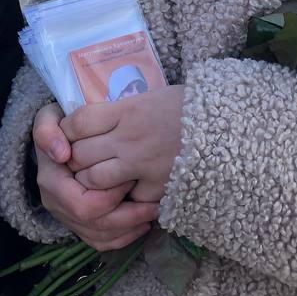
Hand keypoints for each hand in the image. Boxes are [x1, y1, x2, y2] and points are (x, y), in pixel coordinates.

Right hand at [31, 103, 158, 251]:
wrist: (56, 140)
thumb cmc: (61, 128)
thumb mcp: (48, 119)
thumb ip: (48, 130)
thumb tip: (62, 154)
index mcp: (51, 182)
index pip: (83, 204)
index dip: (110, 195)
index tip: (132, 177)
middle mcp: (56, 205)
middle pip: (94, 225)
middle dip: (127, 217)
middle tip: (153, 204)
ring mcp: (67, 217)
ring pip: (100, 237)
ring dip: (130, 228)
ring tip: (153, 212)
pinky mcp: (78, 224)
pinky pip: (101, 241)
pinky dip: (124, 237)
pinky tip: (143, 224)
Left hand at [63, 85, 185, 202]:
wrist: (229, 126)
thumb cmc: (191, 106)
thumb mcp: (152, 97)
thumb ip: (122, 110)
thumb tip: (95, 120)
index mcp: (127, 110)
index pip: (78, 122)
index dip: (66, 131)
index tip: (70, 135)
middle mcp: (129, 138)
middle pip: (80, 154)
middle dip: (75, 159)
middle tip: (81, 160)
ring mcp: (142, 165)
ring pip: (95, 180)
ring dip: (93, 181)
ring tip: (101, 178)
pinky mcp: (158, 188)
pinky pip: (128, 198)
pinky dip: (128, 197)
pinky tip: (133, 190)